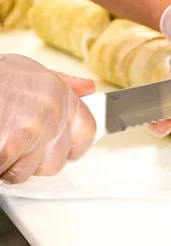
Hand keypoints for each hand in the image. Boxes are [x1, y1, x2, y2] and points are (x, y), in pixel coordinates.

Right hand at [0, 54, 95, 183]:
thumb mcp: (34, 72)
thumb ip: (64, 84)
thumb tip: (87, 88)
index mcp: (61, 94)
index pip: (88, 131)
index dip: (76, 145)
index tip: (66, 149)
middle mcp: (53, 112)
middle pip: (57, 161)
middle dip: (37, 160)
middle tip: (19, 143)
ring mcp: (32, 130)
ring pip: (30, 171)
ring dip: (13, 164)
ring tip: (3, 138)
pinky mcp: (8, 147)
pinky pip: (9, 173)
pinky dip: (0, 166)